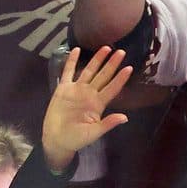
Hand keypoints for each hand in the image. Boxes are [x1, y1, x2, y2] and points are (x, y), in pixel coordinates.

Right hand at [41, 46, 132, 170]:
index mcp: (98, 104)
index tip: (129, 68)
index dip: (120, 79)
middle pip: (103, 76)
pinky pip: (68, 72)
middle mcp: (90, 94)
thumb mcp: (94, 133)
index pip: (112, 88)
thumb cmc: (76, 138)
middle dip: (112, 64)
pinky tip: (76, 50)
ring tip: (106, 48)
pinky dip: (71, 61)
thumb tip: (125, 118)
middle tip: (121, 52)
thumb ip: (108, 124)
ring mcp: (77, 90)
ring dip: (97, 60)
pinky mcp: (63, 89)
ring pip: (89, 71)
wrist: (57, 139)